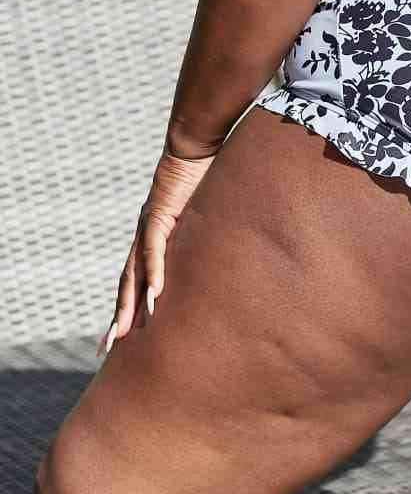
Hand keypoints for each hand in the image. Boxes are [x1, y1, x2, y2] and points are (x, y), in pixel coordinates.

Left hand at [97, 149, 216, 356]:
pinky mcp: (158, 215)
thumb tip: (221, 254)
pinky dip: (153, 274)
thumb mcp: (202, 216)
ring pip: (134, 273)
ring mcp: (148, 226)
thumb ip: (202, 235)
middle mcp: (143, 237)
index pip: (134, 280)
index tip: (119, 337)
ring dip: (130, 304)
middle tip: (106, 348)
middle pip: (126, 284)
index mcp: (151, 240)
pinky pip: (154, 250)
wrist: (193, 145)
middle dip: (118, 317)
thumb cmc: (201, 176)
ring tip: (124, 334)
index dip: (127, 307)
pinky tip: (153, 297)